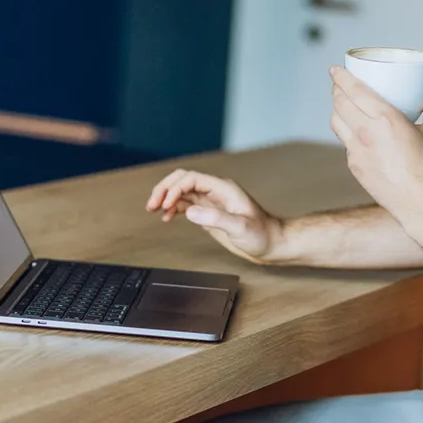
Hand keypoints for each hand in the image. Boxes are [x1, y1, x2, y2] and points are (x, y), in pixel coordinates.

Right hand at [146, 170, 282, 264]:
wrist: (271, 244)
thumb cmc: (261, 235)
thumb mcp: (239, 227)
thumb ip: (215, 218)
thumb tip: (191, 212)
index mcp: (223, 188)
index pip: (192, 178)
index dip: (175, 188)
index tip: (165, 204)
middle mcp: (216, 192)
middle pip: (183, 180)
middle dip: (165, 189)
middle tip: (151, 204)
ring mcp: (212, 201)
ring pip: (182, 191)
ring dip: (166, 197)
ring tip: (153, 209)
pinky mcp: (210, 213)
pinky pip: (187, 204)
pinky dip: (174, 208)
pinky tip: (167, 217)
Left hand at [329, 66, 422, 233]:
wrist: (418, 201)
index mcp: (385, 119)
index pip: (353, 91)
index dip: (340, 77)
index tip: (334, 68)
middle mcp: (366, 132)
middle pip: (339, 103)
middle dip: (336, 89)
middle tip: (339, 83)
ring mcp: (356, 150)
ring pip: (336, 121)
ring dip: (336, 108)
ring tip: (342, 103)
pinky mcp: (353, 164)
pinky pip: (345, 141)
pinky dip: (347, 130)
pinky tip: (353, 129)